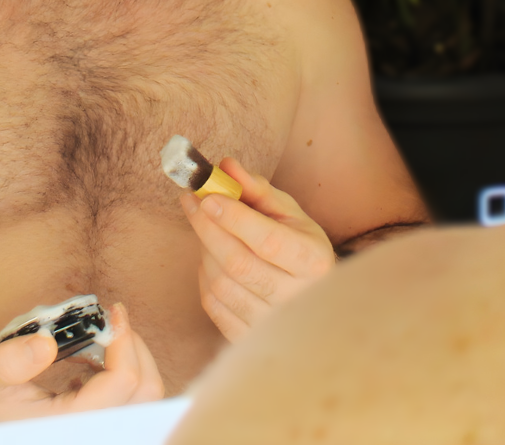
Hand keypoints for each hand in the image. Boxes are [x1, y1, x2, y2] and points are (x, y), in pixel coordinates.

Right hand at [0, 303, 163, 424]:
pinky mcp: (94, 426)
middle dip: (136, 348)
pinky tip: (93, 359)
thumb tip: (47, 345)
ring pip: (143, 400)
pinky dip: (123, 374)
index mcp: (67, 426)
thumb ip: (7, 361)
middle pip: (145, 394)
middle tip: (114, 320)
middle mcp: (87, 434)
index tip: (113, 311)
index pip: (122, 384)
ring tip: (105, 338)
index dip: (125, 340)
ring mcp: (92, 432)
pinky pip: (129, 403)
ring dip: (132, 360)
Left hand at [181, 157, 334, 341]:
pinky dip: (204, 277)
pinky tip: (210, 258)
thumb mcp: (288, 212)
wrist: (313, 295)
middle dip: (207, 228)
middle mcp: (296, 297)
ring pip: (221, 284)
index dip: (233, 218)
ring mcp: (272, 324)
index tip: (206, 196)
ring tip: (206, 228)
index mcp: (313, 261)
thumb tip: (225, 166)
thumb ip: (256, 188)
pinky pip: (213, 305)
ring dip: (204, 250)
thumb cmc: (298, 245)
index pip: (267, 241)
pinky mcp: (249, 338)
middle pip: (238, 263)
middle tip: (190, 201)